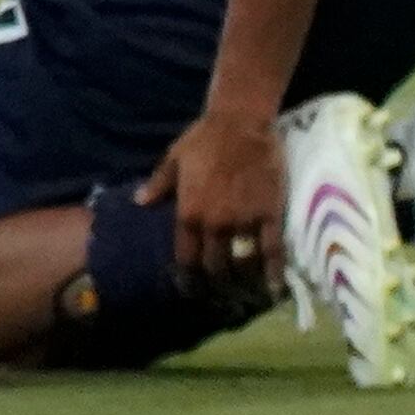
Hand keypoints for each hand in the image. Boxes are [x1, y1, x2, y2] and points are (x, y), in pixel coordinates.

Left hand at [142, 104, 284, 303]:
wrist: (241, 123)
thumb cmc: (203, 139)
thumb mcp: (173, 160)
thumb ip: (158, 185)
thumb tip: (140, 202)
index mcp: (187, 213)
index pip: (186, 257)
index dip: (189, 278)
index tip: (191, 290)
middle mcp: (214, 224)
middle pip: (215, 267)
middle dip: (217, 283)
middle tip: (221, 292)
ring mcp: (243, 222)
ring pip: (243, 263)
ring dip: (244, 281)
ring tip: (245, 292)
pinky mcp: (269, 216)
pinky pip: (272, 251)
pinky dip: (273, 273)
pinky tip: (274, 289)